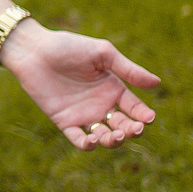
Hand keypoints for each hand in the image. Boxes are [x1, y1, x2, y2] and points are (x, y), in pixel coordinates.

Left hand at [0, 19, 158, 148]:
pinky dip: (87, 144)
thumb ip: (128, 69)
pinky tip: (91, 141)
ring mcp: (83, 115)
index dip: (143, 115)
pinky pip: (78, 139)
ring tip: (113, 135)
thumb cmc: (69, 47)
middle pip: (122, 126)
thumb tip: (157, 83)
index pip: (135, 108)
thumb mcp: (102, 54)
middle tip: (133, 129)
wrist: (35, 50)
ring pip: (104, 136)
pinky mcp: (65, 122)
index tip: (148, 119)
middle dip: (130, 131)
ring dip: (112, 140)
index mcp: (114, 89)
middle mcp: (101, 105)